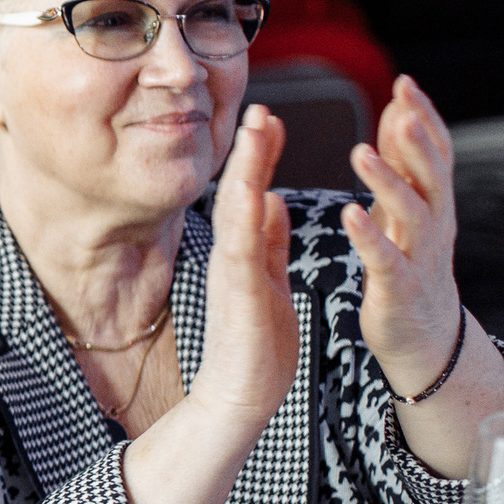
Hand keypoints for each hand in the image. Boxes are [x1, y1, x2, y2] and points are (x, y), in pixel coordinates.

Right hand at [188, 103, 297, 430]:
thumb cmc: (256, 347)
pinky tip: (252, 188)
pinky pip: (241, 247)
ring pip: (236, 210)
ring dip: (246, 168)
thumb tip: (271, 201)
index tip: (269, 119)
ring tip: (256, 130)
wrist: (241, 396)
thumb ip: (269, 242)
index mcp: (244, 253)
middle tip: (259, 107)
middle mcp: (232, 256)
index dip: (260, 155)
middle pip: (239, 191)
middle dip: (249, 149)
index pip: (252, 192)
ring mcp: (232, 273)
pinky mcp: (238, 294)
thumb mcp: (270, 281)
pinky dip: (245, 216)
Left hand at [341, 77, 465, 396]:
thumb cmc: (410, 264)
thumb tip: (399, 112)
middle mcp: (434, 224)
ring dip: (388, 181)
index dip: (424, 117)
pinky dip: (369, 235)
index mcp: (433, 202)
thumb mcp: (409, 208)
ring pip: (412, 212)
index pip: (435, 151)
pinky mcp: (398, 287)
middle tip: (402, 105)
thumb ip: (405, 164)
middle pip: (433, 174)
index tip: (405, 82)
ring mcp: (419, 255)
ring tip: (362, 153)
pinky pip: (385, 258)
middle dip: (418, 138)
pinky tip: (348, 213)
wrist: (423, 336)